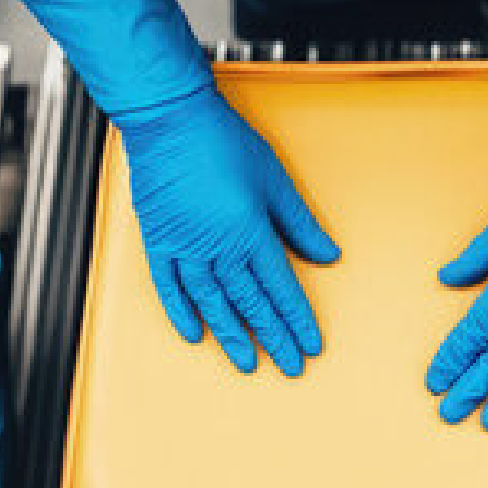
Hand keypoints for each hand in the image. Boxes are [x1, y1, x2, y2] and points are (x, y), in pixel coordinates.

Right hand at [119, 87, 338, 375]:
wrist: (171, 121)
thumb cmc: (223, 141)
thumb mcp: (275, 180)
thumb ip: (300, 223)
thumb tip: (328, 254)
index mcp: (251, 232)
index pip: (281, 288)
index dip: (297, 320)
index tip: (309, 346)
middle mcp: (218, 247)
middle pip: (251, 303)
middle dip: (273, 337)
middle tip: (288, 367)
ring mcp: (185, 247)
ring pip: (213, 302)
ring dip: (231, 335)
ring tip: (247, 362)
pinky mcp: (158, 241)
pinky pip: (170, 287)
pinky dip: (182, 312)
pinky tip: (194, 334)